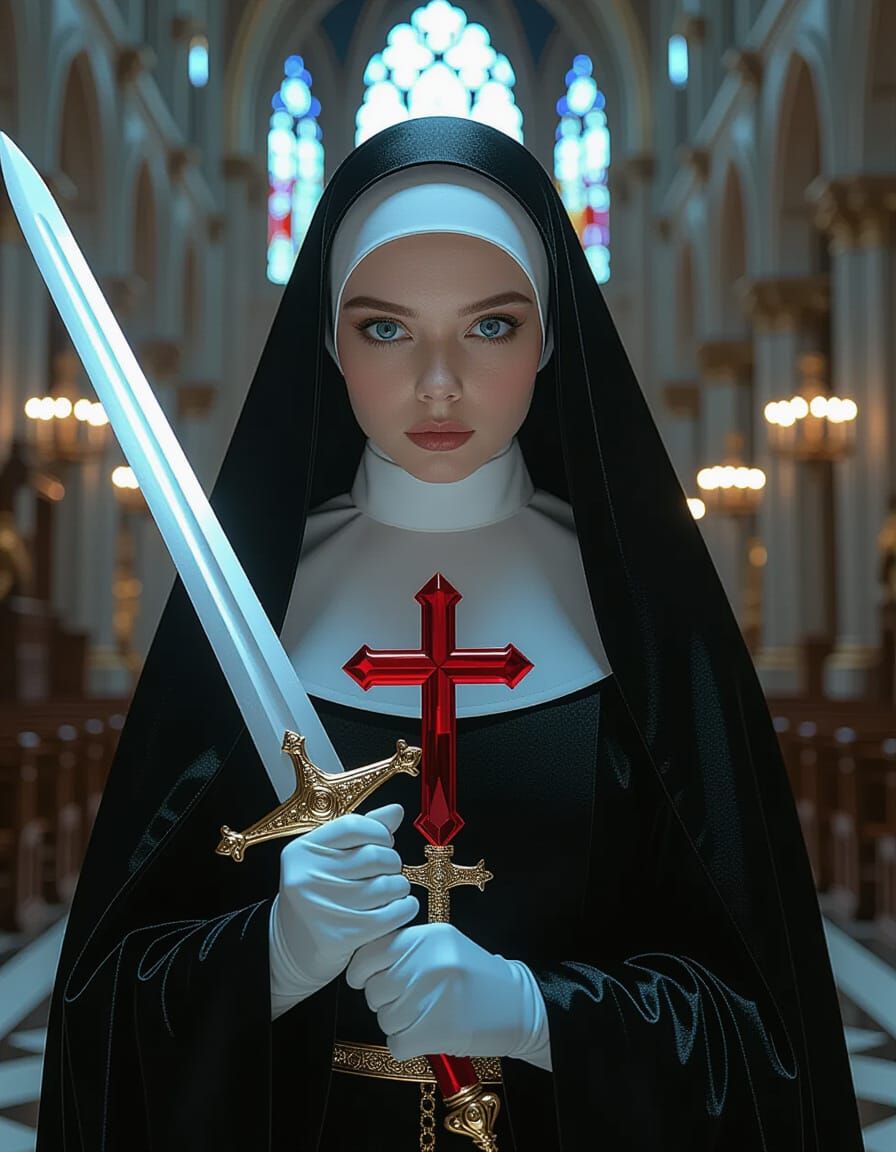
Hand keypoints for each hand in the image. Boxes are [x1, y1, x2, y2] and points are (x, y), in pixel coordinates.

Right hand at [273, 803, 419, 991]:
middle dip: (392, 861)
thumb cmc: (316, 894)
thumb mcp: (326, 858)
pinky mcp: (339, 936)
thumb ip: (360, 832)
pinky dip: (404, 909)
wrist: (291, 946)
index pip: (353, 826)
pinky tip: (403, 907)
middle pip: (373, 856)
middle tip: (390, 869)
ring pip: (385, 886)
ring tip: (394, 889)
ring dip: (400, 886)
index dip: (379, 831)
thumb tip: (396, 811)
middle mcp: (307, 876)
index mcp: (303, 851)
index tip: (385, 842)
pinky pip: (389, 916)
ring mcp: (322, 907)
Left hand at [345, 922, 533, 1061]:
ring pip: (384, 1019)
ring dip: (399, 1024)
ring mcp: (432, 996)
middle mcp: (427, 963)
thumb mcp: (445, 945)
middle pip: (374, 991)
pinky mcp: (438, 1030)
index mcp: (426, 937)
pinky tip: (426, 1035)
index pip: (368, 955)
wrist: (518, 1004)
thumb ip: (407, 948)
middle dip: (385, 1002)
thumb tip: (361, 963)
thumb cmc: (476, 976)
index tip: (365, 980)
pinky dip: (406, 1045)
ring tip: (425, 1016)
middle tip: (409, 1002)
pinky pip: (397, 1043)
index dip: (361, 973)